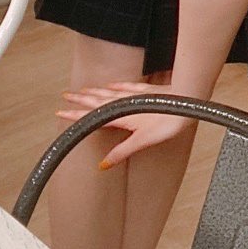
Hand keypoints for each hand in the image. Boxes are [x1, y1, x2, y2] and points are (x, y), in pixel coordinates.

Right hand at [56, 81, 196, 168]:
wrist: (187, 100)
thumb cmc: (168, 120)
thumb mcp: (142, 141)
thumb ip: (122, 152)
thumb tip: (104, 164)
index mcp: (121, 116)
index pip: (93, 115)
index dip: (76, 115)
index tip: (61, 112)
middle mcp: (125, 103)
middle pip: (98, 100)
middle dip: (81, 99)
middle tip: (65, 96)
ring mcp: (136, 95)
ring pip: (109, 92)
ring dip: (94, 92)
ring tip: (82, 90)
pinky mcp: (147, 90)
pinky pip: (126, 86)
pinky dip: (116, 86)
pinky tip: (112, 84)